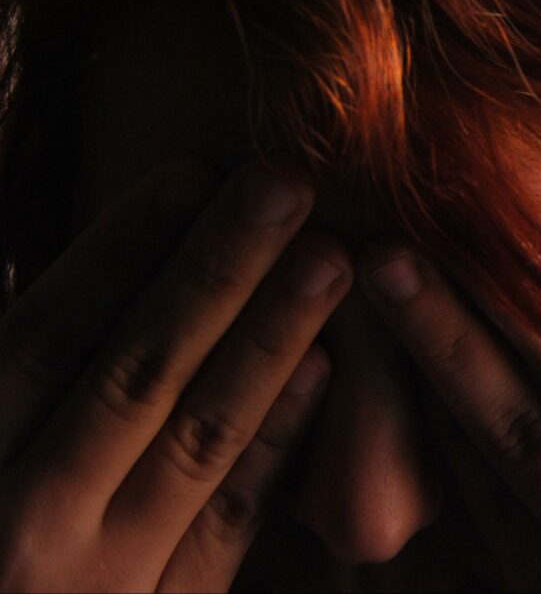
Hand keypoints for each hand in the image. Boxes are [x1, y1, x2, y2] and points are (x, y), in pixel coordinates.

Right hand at [0, 161, 351, 591]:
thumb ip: (20, 375)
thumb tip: (74, 266)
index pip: (46, 335)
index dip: (122, 247)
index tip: (193, 170)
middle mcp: (21, 521)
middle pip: (135, 371)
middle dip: (217, 271)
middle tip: (285, 185)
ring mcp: (101, 578)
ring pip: (196, 438)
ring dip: (268, 339)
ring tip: (327, 258)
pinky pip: (229, 522)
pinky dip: (275, 442)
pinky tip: (322, 367)